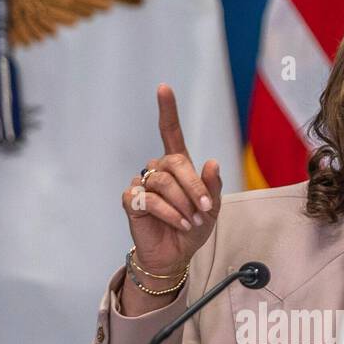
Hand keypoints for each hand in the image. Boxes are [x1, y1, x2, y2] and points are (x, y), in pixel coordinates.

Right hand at [121, 83, 222, 280]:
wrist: (175, 255)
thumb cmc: (192, 228)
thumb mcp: (212, 209)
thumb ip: (213, 186)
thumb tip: (212, 162)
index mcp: (178, 166)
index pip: (170, 132)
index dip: (167, 110)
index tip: (163, 88)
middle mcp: (158, 170)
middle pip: (175, 163)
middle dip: (193, 186)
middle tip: (205, 209)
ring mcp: (142, 184)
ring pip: (162, 182)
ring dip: (182, 203)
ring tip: (191, 221)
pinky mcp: (131, 201)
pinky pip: (148, 199)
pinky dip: (168, 212)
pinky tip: (178, 223)